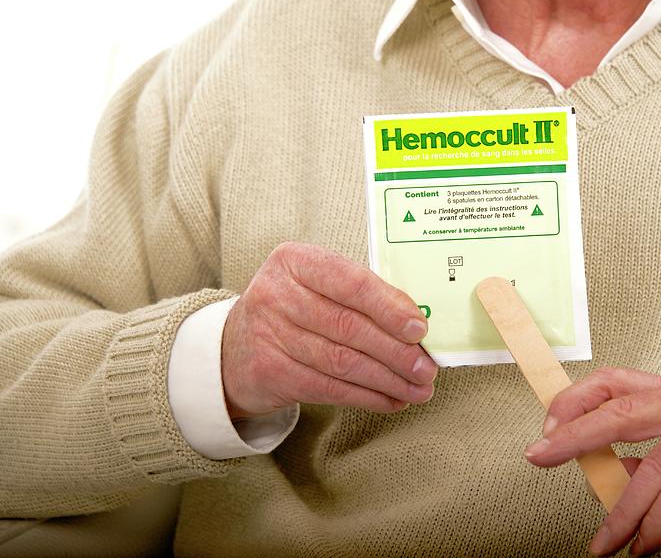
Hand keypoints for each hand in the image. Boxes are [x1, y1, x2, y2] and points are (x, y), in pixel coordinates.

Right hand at [221, 242, 436, 419]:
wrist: (234, 348)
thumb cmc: (293, 311)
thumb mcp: (317, 287)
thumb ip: (361, 296)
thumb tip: (416, 324)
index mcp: (295, 260)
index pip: (351, 282)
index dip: (390, 308)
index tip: (420, 329)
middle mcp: (277, 293)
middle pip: (349, 326)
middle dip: (396, 351)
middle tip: (427, 369)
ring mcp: (268, 334)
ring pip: (342, 361)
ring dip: (388, 380)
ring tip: (418, 389)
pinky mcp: (269, 372)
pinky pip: (329, 388)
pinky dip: (367, 397)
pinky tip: (391, 400)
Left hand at [523, 367, 660, 555]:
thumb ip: (651, 465)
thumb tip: (605, 475)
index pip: (614, 381)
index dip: (576, 401)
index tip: (547, 427)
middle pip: (618, 410)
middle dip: (573, 435)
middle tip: (539, 457)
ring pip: (650, 467)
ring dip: (621, 513)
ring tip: (603, 543)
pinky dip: (658, 525)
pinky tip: (645, 545)